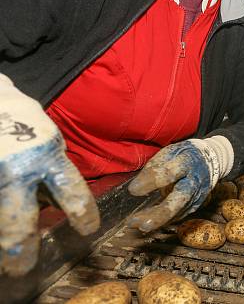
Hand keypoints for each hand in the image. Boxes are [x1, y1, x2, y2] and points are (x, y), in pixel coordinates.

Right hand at [0, 75, 99, 275]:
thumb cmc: (25, 121)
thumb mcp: (50, 142)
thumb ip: (54, 171)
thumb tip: (57, 205)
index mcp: (47, 157)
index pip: (73, 194)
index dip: (83, 216)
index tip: (87, 230)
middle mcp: (18, 169)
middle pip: (19, 222)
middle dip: (20, 250)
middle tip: (21, 268)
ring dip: (0, 240)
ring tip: (2, 259)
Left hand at [127, 140, 214, 231]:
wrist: (212, 160)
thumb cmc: (185, 155)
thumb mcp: (170, 153)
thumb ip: (154, 167)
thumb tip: (137, 186)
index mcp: (187, 162)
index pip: (169, 173)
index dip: (151, 181)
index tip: (133, 190)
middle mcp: (194, 181)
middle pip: (179, 200)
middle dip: (161, 213)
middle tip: (141, 223)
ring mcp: (197, 196)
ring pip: (177, 212)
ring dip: (156, 220)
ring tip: (135, 224)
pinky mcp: (196, 205)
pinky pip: (177, 216)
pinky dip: (161, 221)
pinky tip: (145, 223)